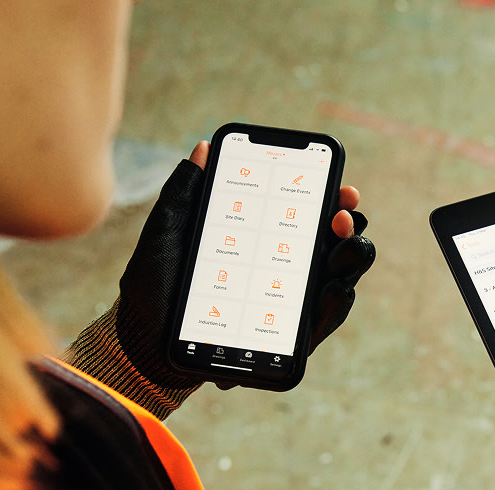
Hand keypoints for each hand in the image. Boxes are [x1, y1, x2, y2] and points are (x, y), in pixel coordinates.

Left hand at [118, 142, 373, 386]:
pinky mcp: (290, 338)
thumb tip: (203, 147)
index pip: (310, 215)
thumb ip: (188, 191)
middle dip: (350, 226)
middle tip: (341, 217)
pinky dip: (336, 302)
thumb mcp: (170, 231)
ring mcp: (293, 303)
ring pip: (341, 277)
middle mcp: (287, 269)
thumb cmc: (155, 283)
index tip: (342, 189)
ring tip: (345, 246)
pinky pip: (325, 321)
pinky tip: (334, 288)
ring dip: (352, 259)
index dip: (334, 199)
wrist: (142, 336)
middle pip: (337, 243)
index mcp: (266, 240)